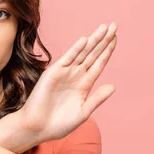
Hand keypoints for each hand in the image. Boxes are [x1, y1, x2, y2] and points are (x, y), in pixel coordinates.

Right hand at [18, 23, 117, 141]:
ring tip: (104, 28)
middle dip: (103, 40)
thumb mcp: (83, 112)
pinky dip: (75, 49)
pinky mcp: (53, 73)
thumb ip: (96, 99)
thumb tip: (112, 86)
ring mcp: (64, 73)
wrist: (38, 127)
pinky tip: (85, 40)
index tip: (116, 38)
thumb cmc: (59, 123)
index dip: (107, 51)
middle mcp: (75, 76)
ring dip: (93, 41)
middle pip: (92, 54)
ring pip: (82, 53)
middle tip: (114, 26)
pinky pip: (67, 59)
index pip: (98, 64)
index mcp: (84, 85)